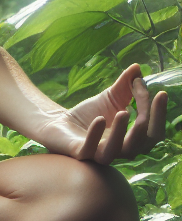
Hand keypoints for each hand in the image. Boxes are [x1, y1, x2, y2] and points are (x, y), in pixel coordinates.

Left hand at [40, 64, 167, 163]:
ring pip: (118, 150)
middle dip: (149, 120)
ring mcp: (100, 153)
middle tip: (148, 96)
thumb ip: (125, 85)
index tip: (161, 93)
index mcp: (132, 140)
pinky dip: (95, 134)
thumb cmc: (89, 114)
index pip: (153, 131)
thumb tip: (138, 67)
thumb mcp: (110, 98)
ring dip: (122, 130)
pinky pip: (90, 149)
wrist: (58, 123)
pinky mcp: (80, 153)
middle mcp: (121, 150)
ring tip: (124, 111)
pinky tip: (100, 118)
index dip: (159, 114)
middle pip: (143, 142)